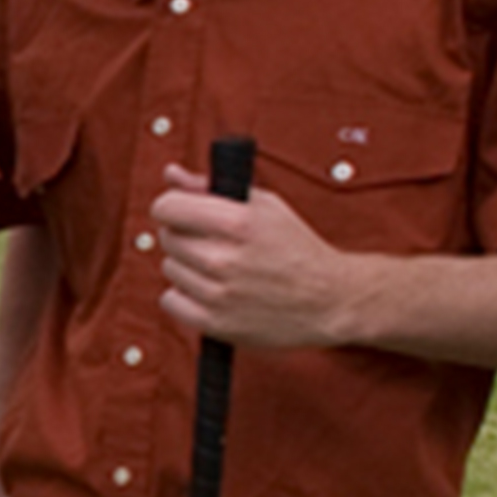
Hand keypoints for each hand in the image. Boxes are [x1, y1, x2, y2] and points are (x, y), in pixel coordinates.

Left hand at [151, 182, 360, 351]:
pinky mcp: (214, 322)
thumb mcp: (265, 206)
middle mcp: (224, 259)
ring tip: (220, 267)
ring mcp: (218, 294)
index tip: (181, 210)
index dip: (171, 206)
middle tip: (212, 240)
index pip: (167, 207)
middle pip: (167, 237)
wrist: (328, 299)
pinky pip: (170, 300)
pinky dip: (184, 295)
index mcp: (237, 223)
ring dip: (187, 265)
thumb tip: (171, 173)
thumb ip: (211, 188)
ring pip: (169, 268)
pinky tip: (209, 289)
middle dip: (184, 234)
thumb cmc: (297, 249)